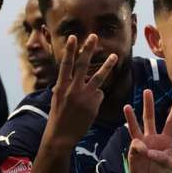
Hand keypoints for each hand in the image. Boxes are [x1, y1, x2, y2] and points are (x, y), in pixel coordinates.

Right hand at [47, 34, 117, 148]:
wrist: (61, 136)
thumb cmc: (57, 116)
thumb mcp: (57, 99)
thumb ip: (63, 87)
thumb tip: (67, 78)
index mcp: (61, 87)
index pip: (66, 64)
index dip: (70, 50)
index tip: (74, 37)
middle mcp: (72, 89)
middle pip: (82, 65)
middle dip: (88, 50)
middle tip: (94, 36)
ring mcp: (84, 97)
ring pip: (98, 78)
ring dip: (107, 66)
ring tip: (115, 55)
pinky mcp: (93, 105)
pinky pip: (99, 95)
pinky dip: (96, 98)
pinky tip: (89, 107)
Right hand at [124, 90, 171, 172]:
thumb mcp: (169, 167)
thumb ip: (161, 158)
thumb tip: (145, 149)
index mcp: (166, 140)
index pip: (171, 122)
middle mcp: (153, 138)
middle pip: (150, 118)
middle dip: (148, 104)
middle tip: (147, 90)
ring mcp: (142, 143)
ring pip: (136, 126)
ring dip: (131, 116)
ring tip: (127, 106)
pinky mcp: (133, 150)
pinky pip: (135, 144)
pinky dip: (139, 148)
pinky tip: (142, 153)